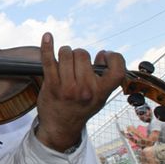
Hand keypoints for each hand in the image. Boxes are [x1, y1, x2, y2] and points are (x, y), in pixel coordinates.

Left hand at [35, 32, 124, 151]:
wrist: (60, 127)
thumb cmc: (81, 108)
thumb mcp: (100, 97)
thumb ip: (105, 77)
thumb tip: (102, 54)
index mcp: (101, 92)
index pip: (117, 68)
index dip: (113, 57)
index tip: (104, 56)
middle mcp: (85, 90)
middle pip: (83, 55)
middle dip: (79, 56)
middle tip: (75, 66)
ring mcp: (67, 88)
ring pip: (67, 54)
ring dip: (65, 53)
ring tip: (64, 62)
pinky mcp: (51, 85)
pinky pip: (49, 60)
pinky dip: (47, 46)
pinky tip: (47, 36)